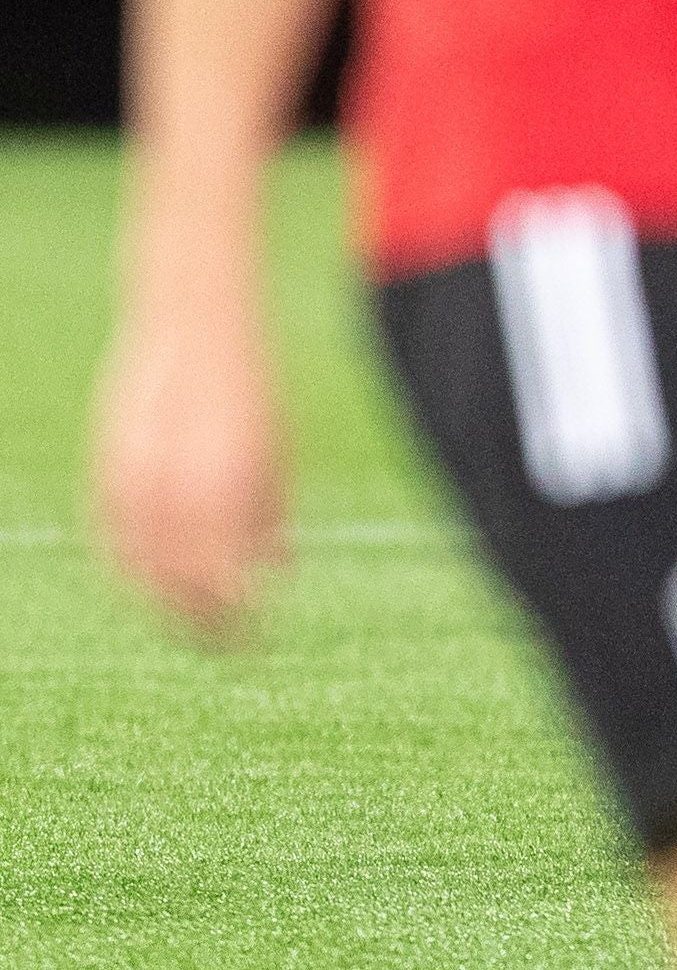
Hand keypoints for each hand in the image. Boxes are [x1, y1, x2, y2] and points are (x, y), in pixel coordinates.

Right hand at [93, 288, 288, 642]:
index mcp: (226, 488)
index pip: (221, 583)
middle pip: (177, 585)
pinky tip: (151, 582)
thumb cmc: (250, 390)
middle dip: (200, 622)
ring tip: (192, 621)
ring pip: (136, 568)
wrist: (191, 326)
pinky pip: (110, 538)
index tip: (253, 640)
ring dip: (162, 602)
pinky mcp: (106, 469)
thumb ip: (271, 516)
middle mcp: (174, 488)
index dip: (234, 620)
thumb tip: (278, 575)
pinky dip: (129, 566)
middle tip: (226, 643)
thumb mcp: (277, 453)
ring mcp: (132, 479)